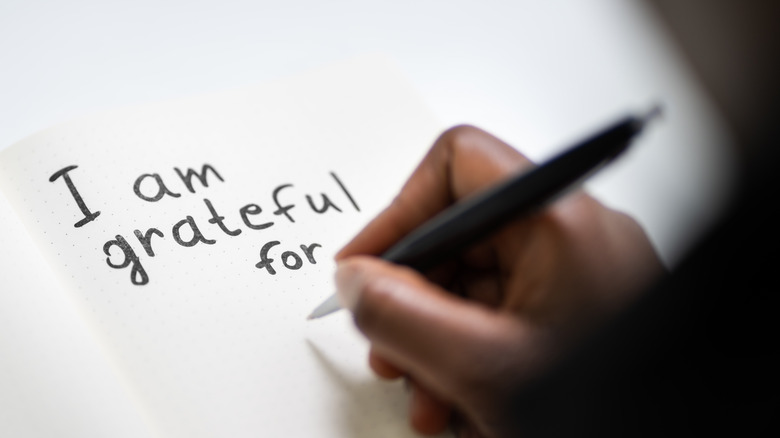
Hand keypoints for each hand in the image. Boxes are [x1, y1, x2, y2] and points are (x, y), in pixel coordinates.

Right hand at [335, 125, 662, 436]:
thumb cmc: (608, 410)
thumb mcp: (484, 367)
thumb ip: (402, 319)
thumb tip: (356, 283)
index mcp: (559, 220)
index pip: (457, 164)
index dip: (398, 211)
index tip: (364, 264)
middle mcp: (570, 234)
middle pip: (456, 232)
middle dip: (410, 296)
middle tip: (387, 342)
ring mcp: (574, 272)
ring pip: (471, 280)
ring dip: (432, 337)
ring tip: (426, 391)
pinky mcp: (572, 308)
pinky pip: (499, 310)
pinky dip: (466, 351)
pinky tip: (459, 398)